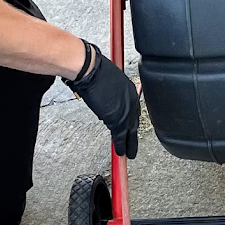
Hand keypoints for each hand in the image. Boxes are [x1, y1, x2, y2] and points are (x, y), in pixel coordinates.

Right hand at [64, 42, 139, 157]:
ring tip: (129, 153)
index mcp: (131, 90)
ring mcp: (126, 111)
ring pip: (130, 132)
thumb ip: (112, 92)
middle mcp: (132, 101)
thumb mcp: (109, 80)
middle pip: (134, 122)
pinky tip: (121, 153)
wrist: (91, 71)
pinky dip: (121, 146)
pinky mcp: (117, 120)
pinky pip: (120, 137)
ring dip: (129, 144)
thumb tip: (106, 98)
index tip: (129, 128)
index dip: (130, 121)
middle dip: (133, 135)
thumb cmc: (95, 70)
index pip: (132, 110)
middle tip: (133, 145)